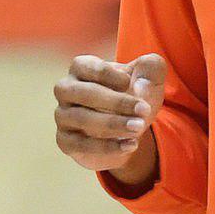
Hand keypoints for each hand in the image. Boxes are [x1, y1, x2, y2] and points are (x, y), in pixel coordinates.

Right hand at [54, 53, 164, 185]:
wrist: (126, 131)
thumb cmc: (134, 96)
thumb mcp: (149, 79)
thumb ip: (152, 69)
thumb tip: (140, 86)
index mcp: (81, 67)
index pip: (88, 67)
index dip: (110, 75)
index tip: (131, 82)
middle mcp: (66, 89)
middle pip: (84, 93)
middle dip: (116, 102)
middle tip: (144, 110)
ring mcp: (62, 116)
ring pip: (82, 118)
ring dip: (113, 124)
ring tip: (139, 127)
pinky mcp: (65, 141)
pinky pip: (81, 144)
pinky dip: (107, 146)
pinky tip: (130, 145)